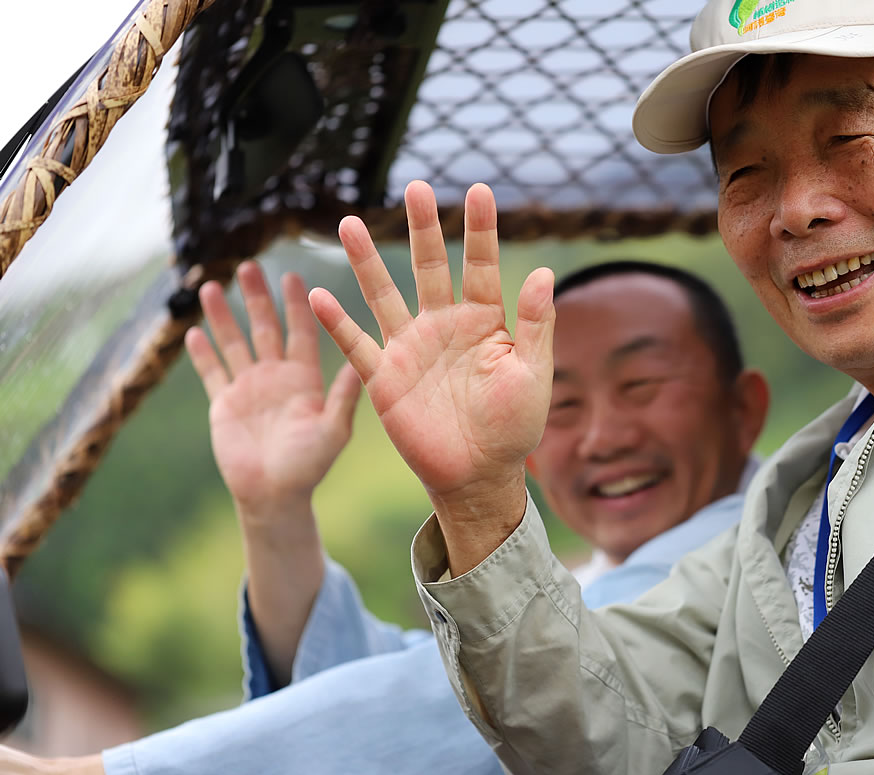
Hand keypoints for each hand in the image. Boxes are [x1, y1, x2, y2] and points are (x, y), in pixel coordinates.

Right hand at [186, 263, 362, 511]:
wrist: (275, 495)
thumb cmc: (310, 465)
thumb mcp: (333, 430)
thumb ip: (343, 397)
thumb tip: (362, 364)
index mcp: (305, 379)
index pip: (301, 333)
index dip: (296, 305)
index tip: (292, 276)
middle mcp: (277, 377)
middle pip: (265, 328)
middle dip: (256, 298)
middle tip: (249, 266)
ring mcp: (249, 388)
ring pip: (234, 342)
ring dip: (223, 316)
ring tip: (211, 285)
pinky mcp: (224, 403)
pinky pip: (211, 372)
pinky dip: (202, 353)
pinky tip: (192, 331)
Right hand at [309, 181, 554, 572]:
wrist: (479, 475)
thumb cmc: (514, 428)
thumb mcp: (533, 375)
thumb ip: (536, 326)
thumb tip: (544, 272)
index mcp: (484, 322)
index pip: (481, 266)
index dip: (480, 229)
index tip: (480, 190)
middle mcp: (443, 326)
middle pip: (430, 267)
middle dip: (423, 229)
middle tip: (417, 188)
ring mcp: (410, 349)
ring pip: (384, 295)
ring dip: (367, 262)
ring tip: (350, 223)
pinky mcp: (385, 379)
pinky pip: (356, 347)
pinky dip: (337, 323)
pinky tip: (317, 295)